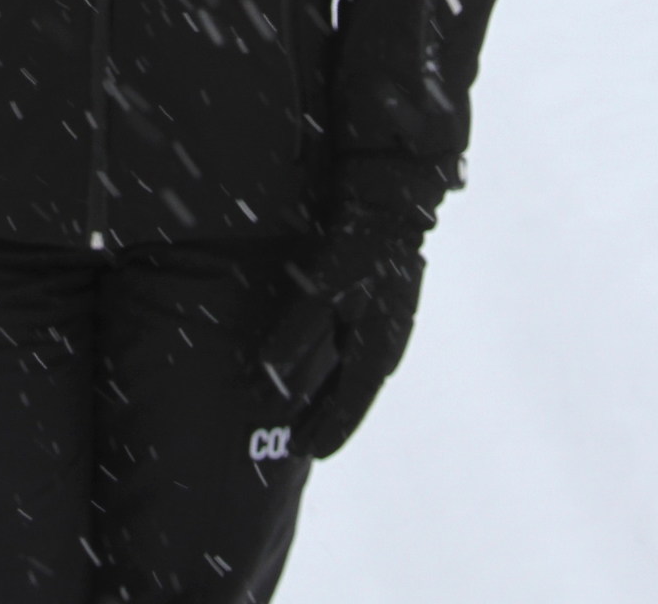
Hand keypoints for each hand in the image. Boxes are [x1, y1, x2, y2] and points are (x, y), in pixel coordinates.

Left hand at [261, 209, 425, 459]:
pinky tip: (325, 366)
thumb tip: (266, 371)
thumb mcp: (323, 289)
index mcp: (377, 349)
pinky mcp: (379, 305)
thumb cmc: (359, 248)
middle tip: (303, 444)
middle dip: (327, 419)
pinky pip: (355, 349)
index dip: (332, 428)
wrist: (390, 205)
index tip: (314, 453)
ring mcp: (385, 324)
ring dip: (331, 395)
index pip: (350, 402)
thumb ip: (296, 331)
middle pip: (352, 392)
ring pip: (354, 372)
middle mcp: (385, 344)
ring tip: (308, 414)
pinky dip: (337, 367)